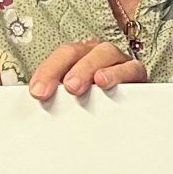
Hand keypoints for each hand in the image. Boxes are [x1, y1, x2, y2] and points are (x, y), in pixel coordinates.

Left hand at [26, 40, 146, 100]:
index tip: (38, 92)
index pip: (59, 57)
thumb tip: (36, 101)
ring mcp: (117, 63)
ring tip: (78, 87)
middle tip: (58, 88)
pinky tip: (105, 82)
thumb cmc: (93, 109)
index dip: (48, 70)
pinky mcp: (136, 75)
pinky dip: (118, 73)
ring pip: (104, 53)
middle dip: (65, 68)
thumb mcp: (69, 103)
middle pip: (77, 51)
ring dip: (89, 67)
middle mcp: (96, 56)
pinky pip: (131, 68)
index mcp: (76, 60)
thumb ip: (54, 99)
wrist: (128, 122)